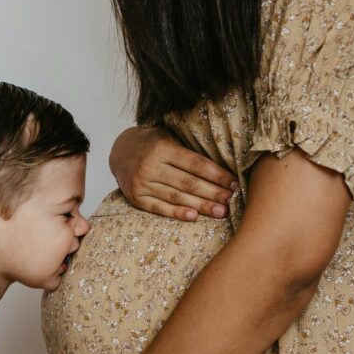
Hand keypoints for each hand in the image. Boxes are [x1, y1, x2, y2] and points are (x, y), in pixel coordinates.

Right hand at [109, 126, 237, 220]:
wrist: (119, 151)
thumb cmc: (152, 143)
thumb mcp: (168, 137)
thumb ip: (188, 150)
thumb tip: (221, 167)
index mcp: (162, 148)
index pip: (195, 164)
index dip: (216, 174)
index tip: (233, 183)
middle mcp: (151, 166)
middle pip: (188, 183)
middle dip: (213, 193)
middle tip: (232, 201)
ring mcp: (141, 184)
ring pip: (176, 197)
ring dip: (201, 206)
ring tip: (220, 212)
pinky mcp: (136, 198)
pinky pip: (159, 208)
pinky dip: (176, 213)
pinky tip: (193, 217)